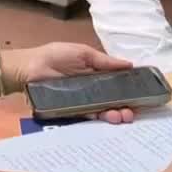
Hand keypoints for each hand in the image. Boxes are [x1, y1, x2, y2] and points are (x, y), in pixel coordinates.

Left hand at [6, 43, 137, 123]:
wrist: (29, 67)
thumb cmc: (55, 56)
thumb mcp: (83, 53)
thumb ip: (105, 61)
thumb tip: (130, 65)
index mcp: (96, 75)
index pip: (116, 85)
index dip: (129, 91)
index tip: (143, 96)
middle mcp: (91, 90)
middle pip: (112, 101)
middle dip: (125, 107)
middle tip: (133, 112)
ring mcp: (82, 101)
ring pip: (102, 110)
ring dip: (114, 114)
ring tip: (123, 117)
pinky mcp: (71, 110)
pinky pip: (87, 116)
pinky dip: (98, 118)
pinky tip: (109, 118)